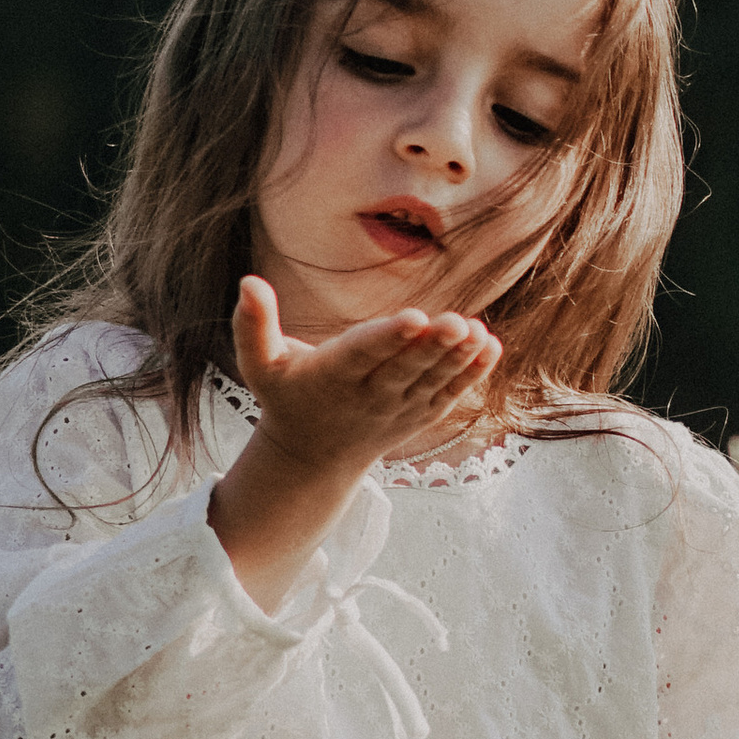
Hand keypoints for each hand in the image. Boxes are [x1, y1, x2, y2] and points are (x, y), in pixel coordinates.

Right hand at [210, 278, 498, 610]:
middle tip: (458, 322)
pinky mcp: (419, 415)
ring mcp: (398, 409)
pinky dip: (471, 374)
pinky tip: (491, 347)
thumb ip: (252, 325)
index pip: (363, 354)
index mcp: (332, 377)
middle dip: (432, 346)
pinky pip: (448, 395)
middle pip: (405, 369)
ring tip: (479, 332)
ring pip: (432, 382)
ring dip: (458, 358)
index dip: (389, 336)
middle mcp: (368, 396)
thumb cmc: (286, 397)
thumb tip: (248, 281)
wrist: (313, 458)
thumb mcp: (259, 365)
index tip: (414, 317)